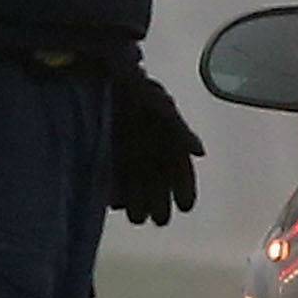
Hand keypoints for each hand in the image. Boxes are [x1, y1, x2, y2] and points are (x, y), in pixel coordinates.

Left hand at [110, 69, 203, 227]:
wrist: (98, 80)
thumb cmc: (133, 89)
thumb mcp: (159, 103)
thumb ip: (178, 128)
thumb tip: (200, 152)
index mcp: (169, 143)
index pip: (182, 174)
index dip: (185, 191)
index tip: (185, 205)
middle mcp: (150, 156)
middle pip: (159, 188)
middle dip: (160, 204)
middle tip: (160, 217)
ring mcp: (128, 162)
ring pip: (137, 193)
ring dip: (138, 205)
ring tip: (138, 214)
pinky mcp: (105, 164)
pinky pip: (113, 187)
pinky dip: (115, 196)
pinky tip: (116, 202)